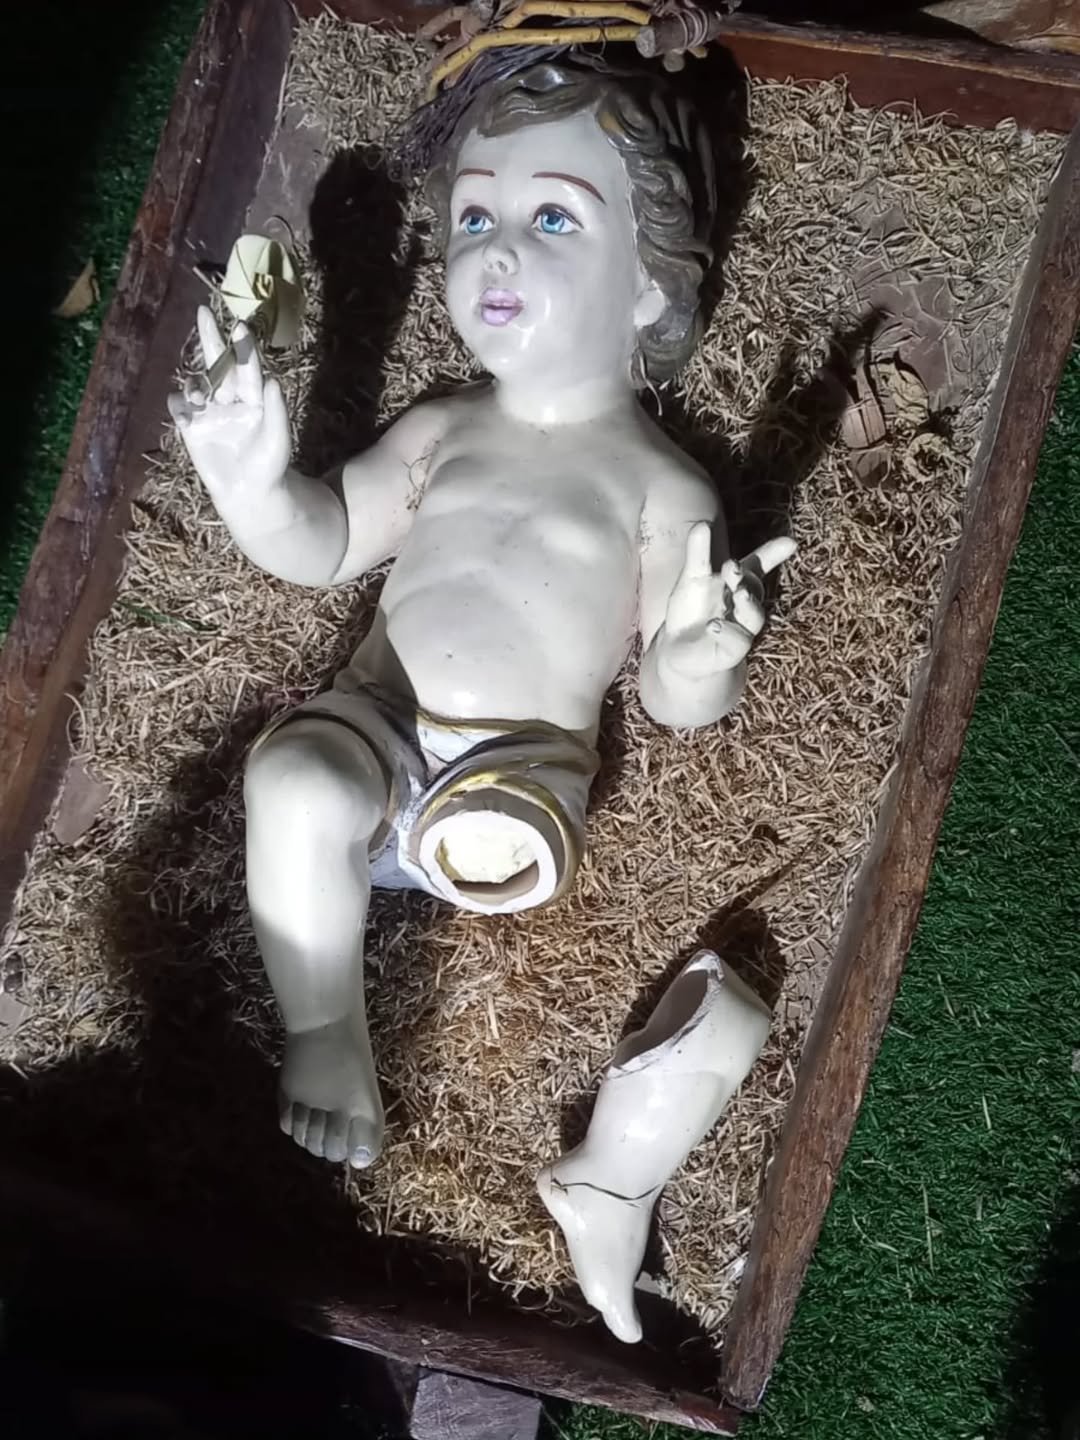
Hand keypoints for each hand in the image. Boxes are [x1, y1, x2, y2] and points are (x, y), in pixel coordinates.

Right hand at [168, 306, 289, 498]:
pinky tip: (188, 415)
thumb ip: (276, 410)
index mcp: (254, 397)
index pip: (248, 368)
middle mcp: (230, 399)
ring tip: (201, 396)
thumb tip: (272, 379)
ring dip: (196, 383)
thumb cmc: (270, 465)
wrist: (250, 492)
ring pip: (197, 383)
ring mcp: (210, 411)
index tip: (239, 327)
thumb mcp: (279, 439)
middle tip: (204, 313)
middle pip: (218, 364)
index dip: (243, 348)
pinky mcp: (192, 427)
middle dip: (210, 339)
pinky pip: (180, 408)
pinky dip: (180, 406)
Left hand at [661, 523, 795, 678]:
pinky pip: (738, 642)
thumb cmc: (691, 610)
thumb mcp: (691, 579)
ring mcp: (741, 629)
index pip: (757, 566)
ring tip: (737, 593)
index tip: (790, 543)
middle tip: (731, 565)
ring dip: (748, 604)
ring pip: (755, 617)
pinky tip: (713, 625)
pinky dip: (727, 632)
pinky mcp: (731, 652)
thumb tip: (703, 523)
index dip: (773, 554)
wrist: (679, 651)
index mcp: (736, 583)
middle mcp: (743, 606)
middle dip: (745, 577)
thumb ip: (698, 553)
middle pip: (754, 588)